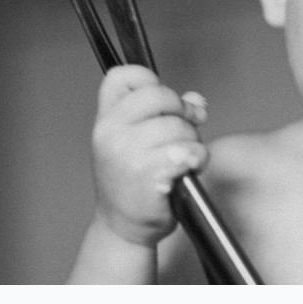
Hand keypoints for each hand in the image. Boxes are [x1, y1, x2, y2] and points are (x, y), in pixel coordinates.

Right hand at [91, 65, 208, 246]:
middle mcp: (111, 132)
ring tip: (181, 159)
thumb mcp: (137, 142)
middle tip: (184, 132)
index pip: (123, 76)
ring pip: (181, 126)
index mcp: (105, 120)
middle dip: (182, 112)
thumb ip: (165, 113)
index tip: (164, 102)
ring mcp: (128, 153)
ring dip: (192, 142)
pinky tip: (187, 171)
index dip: (150, 80)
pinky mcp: (149, 173)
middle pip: (162, 95)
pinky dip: (197, 160)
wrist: (122, 228)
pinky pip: (190, 151)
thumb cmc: (133, 183)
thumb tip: (196, 101)